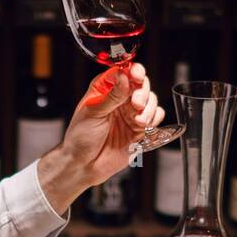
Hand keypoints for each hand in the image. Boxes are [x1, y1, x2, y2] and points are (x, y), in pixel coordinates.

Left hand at [35, 62, 165, 215]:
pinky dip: (154, 118)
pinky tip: (143, 125)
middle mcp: (120, 99)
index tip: (136, 76)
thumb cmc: (80, 138)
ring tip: (139, 121)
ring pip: (151, 100)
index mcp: (105, 90)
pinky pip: (156, 117)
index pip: (124, 72)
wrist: (84, 165)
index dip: (133, 71)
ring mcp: (131, 114)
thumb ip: (111, 96)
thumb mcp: (92, 113)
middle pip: (141, 84)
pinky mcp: (139, 129)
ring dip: (149, 108)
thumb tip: (124, 77)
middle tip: (136, 104)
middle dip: (143, 92)